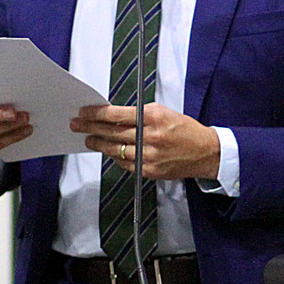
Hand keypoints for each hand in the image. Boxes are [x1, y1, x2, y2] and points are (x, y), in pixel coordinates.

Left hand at [72, 103, 220, 180]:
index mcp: (153, 117)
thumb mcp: (164, 112)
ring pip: (114, 149)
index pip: (116, 114)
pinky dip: (116, 156)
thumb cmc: (185, 130)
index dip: (96, 113)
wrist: (205, 152)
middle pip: (111, 132)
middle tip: (78, 125)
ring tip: (89, 140)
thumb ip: (139, 114)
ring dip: (98, 144)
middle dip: (91, 128)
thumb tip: (114, 117)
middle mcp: (150, 136)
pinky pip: (125, 163)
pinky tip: (110, 151)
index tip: (85, 112)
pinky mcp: (149, 170)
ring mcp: (148, 155)